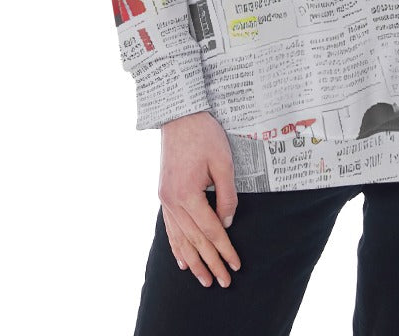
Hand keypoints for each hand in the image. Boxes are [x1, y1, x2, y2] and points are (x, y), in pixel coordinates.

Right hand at [158, 111, 241, 287]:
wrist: (178, 115)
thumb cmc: (204, 135)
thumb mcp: (223, 162)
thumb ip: (226, 196)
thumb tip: (227, 223)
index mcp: (187, 194)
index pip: (210, 230)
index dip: (225, 249)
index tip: (235, 265)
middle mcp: (172, 201)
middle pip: (194, 240)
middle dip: (211, 263)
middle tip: (223, 282)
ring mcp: (164, 198)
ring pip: (179, 238)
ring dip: (192, 261)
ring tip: (203, 280)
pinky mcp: (163, 194)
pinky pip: (169, 227)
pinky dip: (176, 246)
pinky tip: (182, 260)